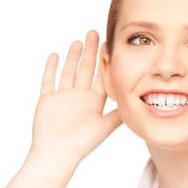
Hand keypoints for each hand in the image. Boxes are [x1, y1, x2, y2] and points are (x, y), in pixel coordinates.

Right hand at [28, 30, 122, 164]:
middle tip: (94, 33)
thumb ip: (119, 113)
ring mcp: (63, 97)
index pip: (101, 76)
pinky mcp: (47, 100)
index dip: (104, 61)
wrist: (58, 153)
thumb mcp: (105, 125)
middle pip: (86, 69)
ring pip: (68, 71)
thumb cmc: (82, 143)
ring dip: (73, 57)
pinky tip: (54, 55)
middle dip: (90, 52)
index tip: (108, 45)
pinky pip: (48, 80)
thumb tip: (139, 103)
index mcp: (94, 101)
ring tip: (78, 41)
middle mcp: (79, 97)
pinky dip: (50, 68)